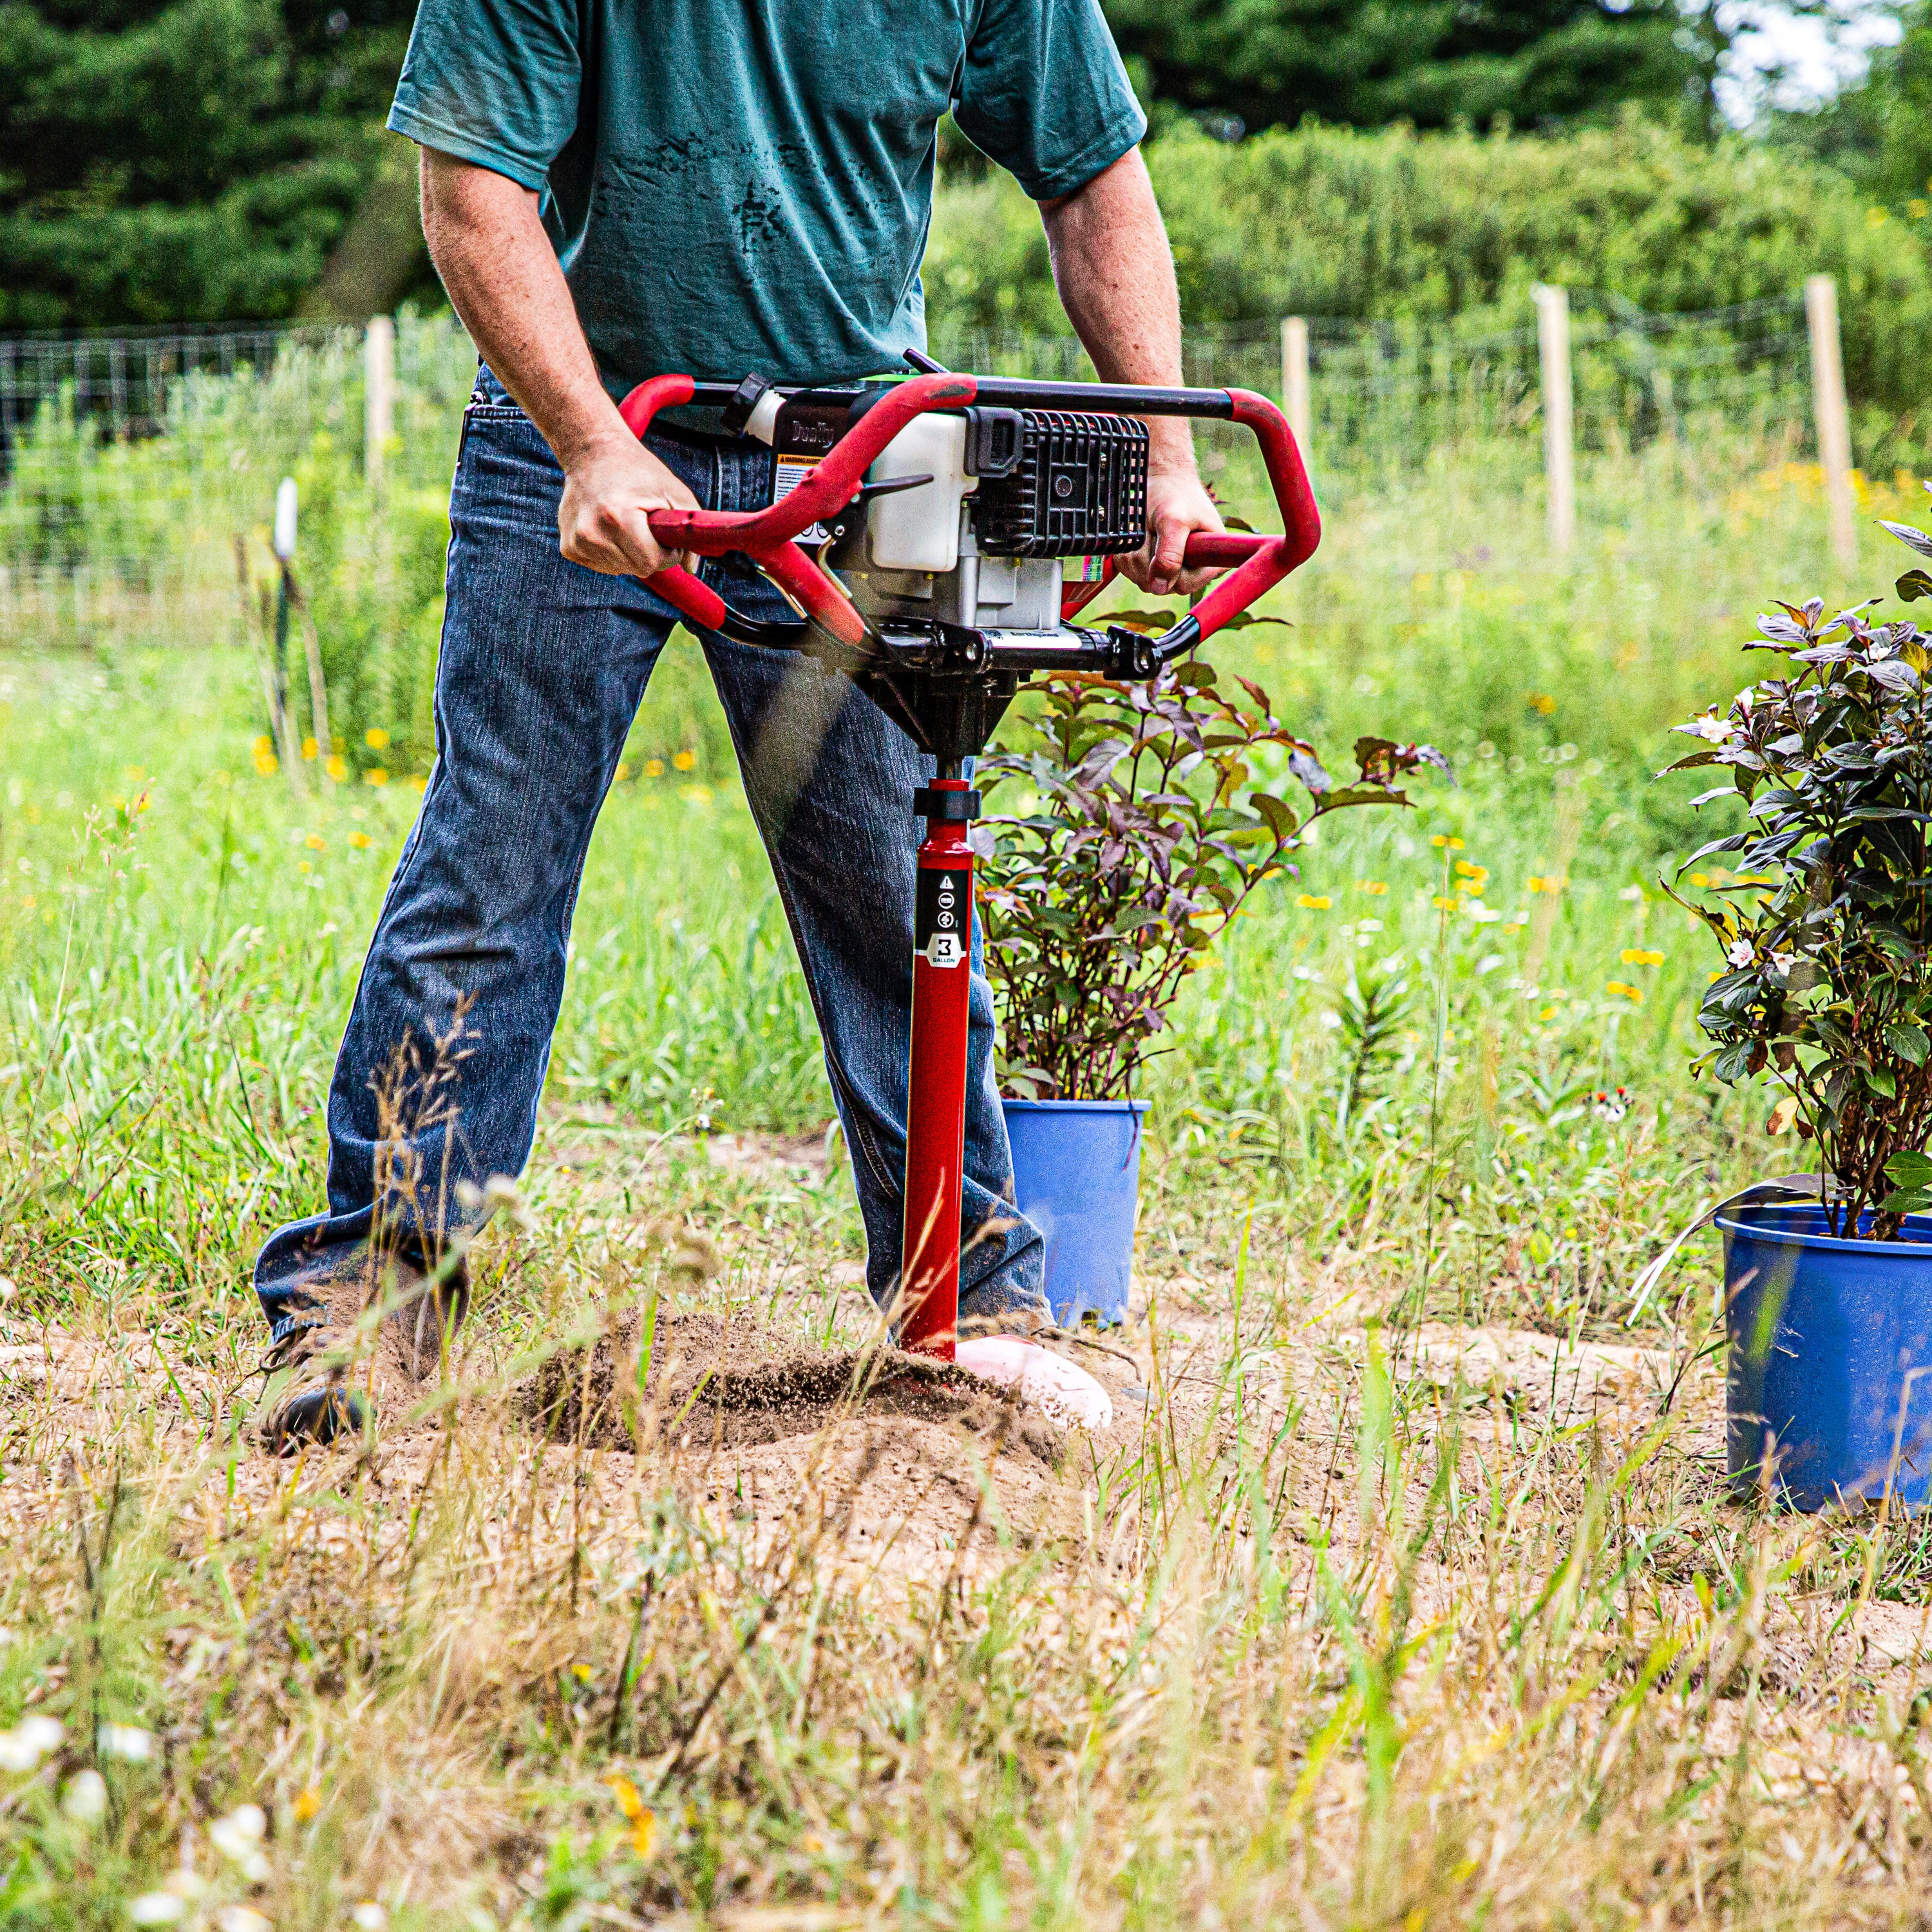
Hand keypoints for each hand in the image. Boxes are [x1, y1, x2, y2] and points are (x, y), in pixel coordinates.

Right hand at [557, 435, 701, 577]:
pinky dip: (612, 553)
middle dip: (650, 553)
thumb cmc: (638, 471)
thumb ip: (690, 531)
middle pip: (637, 569)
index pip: (651, 562)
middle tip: (646, 526)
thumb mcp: (673, 491)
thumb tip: (692, 569)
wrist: (592, 452)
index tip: (664, 534)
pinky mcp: (568, 547)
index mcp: (618, 517)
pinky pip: (603, 566)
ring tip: (625, 523)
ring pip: (621, 569)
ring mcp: (577, 541)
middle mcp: (592, 532)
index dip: (666, 552)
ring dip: (630, 553)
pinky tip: (609, 529)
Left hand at [1121, 458, 1225, 598]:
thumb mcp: (1173, 521)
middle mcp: (1196, 572)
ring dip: (1137, 554)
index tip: (1166, 537)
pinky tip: (1140, 535)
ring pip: (1144, 581)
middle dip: (1148, 558)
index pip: (1185, 584)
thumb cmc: (1174, 495)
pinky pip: (1134, 573)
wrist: (1163, 482)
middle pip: (1162, 586)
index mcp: (1212, 562)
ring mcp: (1175, 571)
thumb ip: (1169, 555)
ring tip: (1148, 529)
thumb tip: (1159, 589)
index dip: (1168, 567)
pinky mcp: (1156, 569)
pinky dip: (1130, 554)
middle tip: (1153, 529)